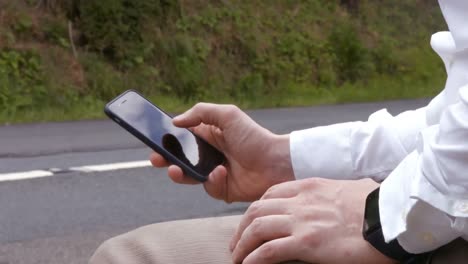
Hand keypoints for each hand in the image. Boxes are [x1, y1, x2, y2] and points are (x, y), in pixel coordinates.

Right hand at [151, 103, 294, 201]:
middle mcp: (210, 154)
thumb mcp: (228, 115)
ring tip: (176, 169)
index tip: (153, 139)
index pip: (182, 137)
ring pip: (188, 176)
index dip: (167, 139)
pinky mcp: (222, 189)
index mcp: (209, 136)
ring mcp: (215, 172)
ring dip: (180, 173)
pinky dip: (212, 180)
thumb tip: (176, 121)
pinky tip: (221, 172)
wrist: (276, 163)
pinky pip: (208, 187)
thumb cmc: (254, 137)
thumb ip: (201, 113)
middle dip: (165, 159)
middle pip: (180, 158)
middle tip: (155, 159)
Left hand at [230, 178, 395, 263]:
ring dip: (242, 244)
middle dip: (241, 228)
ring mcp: (301, 221)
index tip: (251, 221)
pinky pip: (269, 251)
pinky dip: (253, 259)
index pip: (271, 194)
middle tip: (237, 243)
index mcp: (310, 187)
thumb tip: (339, 199)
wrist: (391, 218)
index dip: (256, 209)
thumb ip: (334, 194)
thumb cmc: (377, 205)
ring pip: (256, 229)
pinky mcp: (307, 243)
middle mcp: (300, 201)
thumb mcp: (350, 189)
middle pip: (256, 210)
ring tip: (237, 257)